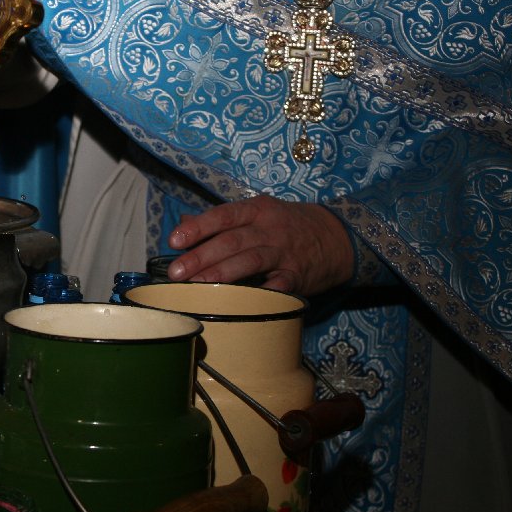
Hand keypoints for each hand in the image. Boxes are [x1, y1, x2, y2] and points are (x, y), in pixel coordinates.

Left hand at [166, 195, 353, 296]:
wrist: (337, 236)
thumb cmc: (286, 226)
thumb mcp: (258, 213)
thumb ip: (222, 220)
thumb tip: (184, 223)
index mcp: (257, 210)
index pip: (223, 216)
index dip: (198, 228)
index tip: (174, 241)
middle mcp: (270, 228)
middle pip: (232, 241)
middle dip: (201, 257)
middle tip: (175, 273)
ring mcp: (284, 252)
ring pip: (250, 261)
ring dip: (221, 275)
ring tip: (195, 286)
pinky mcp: (297, 276)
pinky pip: (276, 285)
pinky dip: (259, 293)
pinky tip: (237, 302)